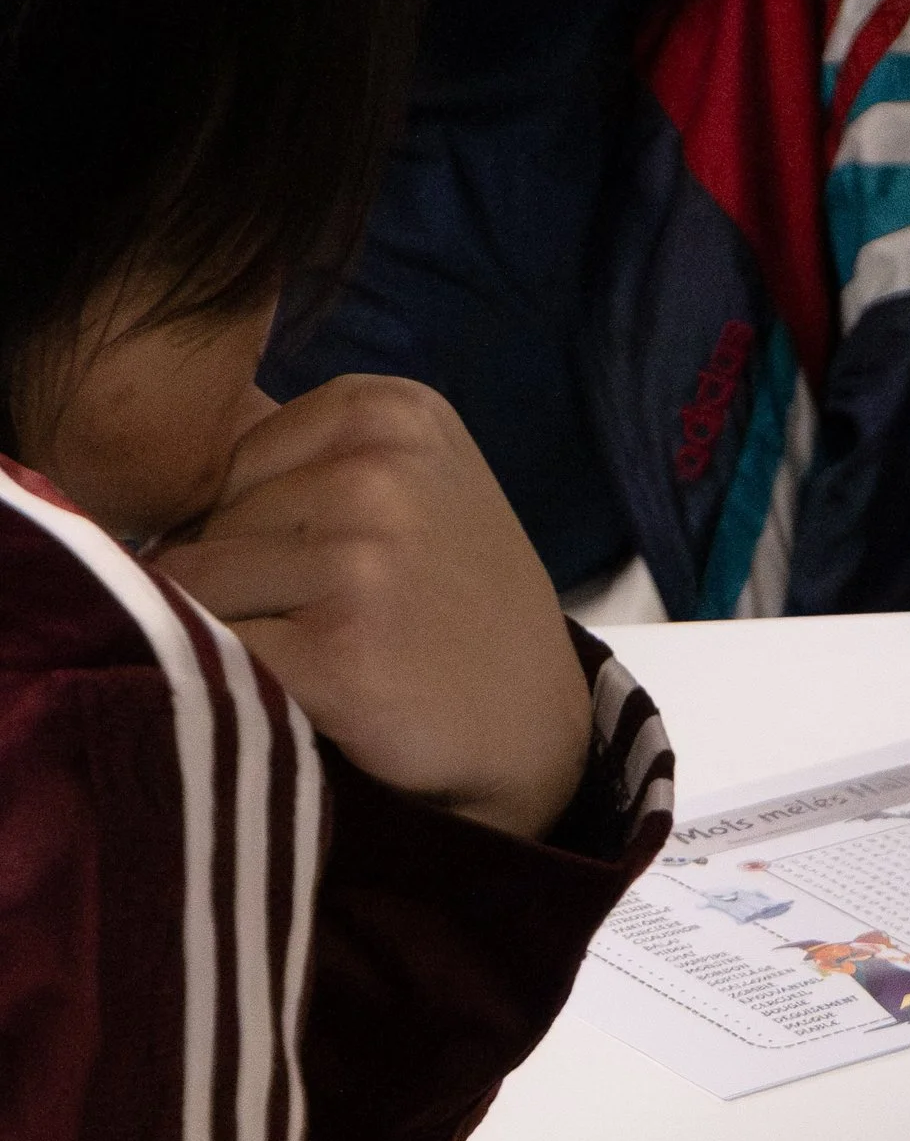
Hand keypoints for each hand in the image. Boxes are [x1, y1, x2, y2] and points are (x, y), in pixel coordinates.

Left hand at [153, 378, 590, 840]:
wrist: (534, 731)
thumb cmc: (452, 609)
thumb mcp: (408, 489)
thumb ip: (301, 463)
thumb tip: (143, 486)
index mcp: (391, 410)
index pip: (228, 455)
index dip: (245, 525)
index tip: (320, 571)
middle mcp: (380, 470)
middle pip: (208, 517)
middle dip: (236, 579)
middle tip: (324, 628)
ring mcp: (363, 560)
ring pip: (197, 585)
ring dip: (231, 636)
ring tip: (314, 663)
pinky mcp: (340, 653)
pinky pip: (214, 654)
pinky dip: (235, 687)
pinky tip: (303, 700)